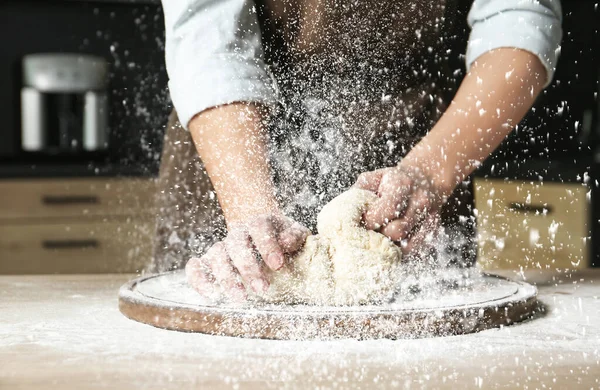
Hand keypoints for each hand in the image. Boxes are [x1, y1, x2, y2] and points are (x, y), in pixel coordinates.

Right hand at [185, 214, 309, 300]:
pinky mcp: (208, 261)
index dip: (267, 245)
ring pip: (217, 256)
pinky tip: (210, 294)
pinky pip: (196, 266)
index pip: (259, 227)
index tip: (278, 265)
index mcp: (259, 223)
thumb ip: (294, 236)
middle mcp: (238, 233)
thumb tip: (285, 242)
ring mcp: (221, 247)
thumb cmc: (281, 237)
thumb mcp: (294, 233)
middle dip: (249, 267)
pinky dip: (198, 278)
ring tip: (240, 298)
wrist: (261, 233)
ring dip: (226, 278)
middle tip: (262, 289)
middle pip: (237, 244)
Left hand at [354, 165, 448, 255]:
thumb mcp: (373, 178)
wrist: (424, 179)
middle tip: (369, 234)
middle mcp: (419, 200)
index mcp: (402, 184)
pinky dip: (401, 252)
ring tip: (379, 239)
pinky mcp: (434, 230)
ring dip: (389, 245)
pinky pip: (416, 251)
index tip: (362, 222)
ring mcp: (430, 216)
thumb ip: (359, 192)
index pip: (388, 209)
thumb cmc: (391, 182)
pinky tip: (391, 245)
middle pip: (397, 230)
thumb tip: (345, 211)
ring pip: (407, 245)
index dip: (371, 220)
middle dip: (379, 235)